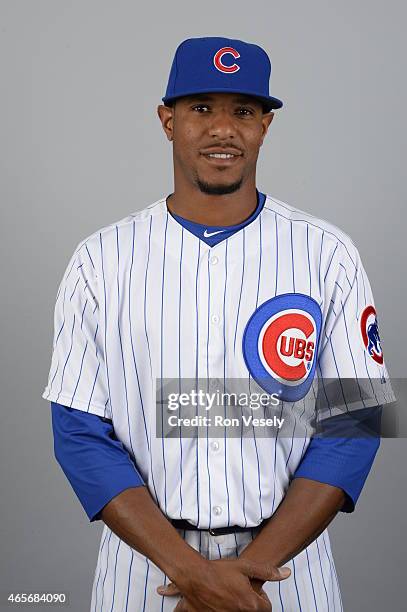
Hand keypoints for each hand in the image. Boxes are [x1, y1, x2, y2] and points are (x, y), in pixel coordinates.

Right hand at [157, 557, 289, 610]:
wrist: (194, 576)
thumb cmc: (218, 571)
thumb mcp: (245, 566)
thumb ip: (267, 571)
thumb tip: (285, 573)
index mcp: (250, 604)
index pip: (266, 608)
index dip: (262, 598)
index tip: (255, 591)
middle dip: (250, 604)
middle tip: (241, 592)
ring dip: (236, 607)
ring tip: (229, 595)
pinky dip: (221, 610)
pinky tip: (217, 602)